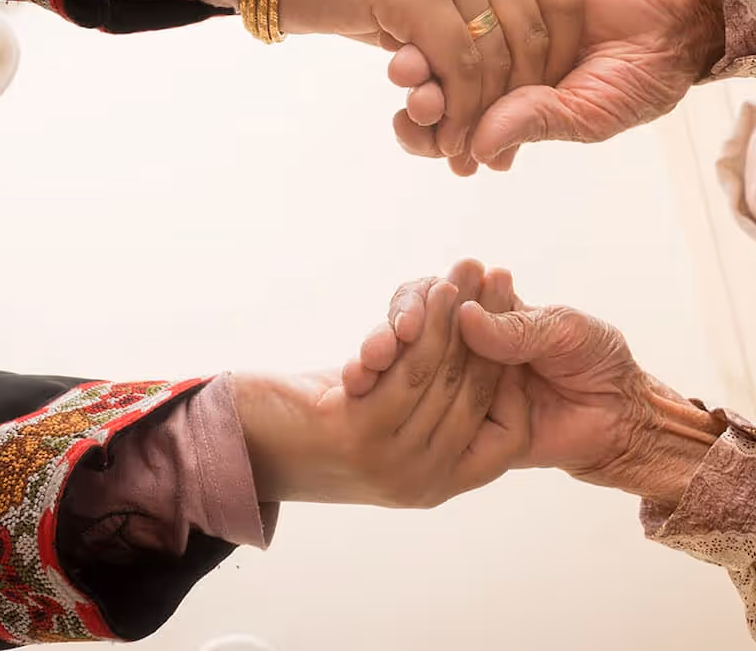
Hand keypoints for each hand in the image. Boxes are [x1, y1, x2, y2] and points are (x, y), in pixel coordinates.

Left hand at [233, 260, 526, 508]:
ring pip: (445, 375)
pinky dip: (427, 323)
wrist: (238, 440)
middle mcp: (422, 481)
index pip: (509, 435)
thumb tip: (487, 357)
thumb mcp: (388, 417)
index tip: (515, 318)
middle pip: (477, 393)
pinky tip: (433, 289)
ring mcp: (390, 463)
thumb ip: (435, 403)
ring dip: (460, 314)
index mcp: (439, 484)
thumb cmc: (314, 420)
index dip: (517, 374)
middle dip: (490, 326)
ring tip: (468, 270)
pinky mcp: (356, 432)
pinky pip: (410, 367)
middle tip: (498, 277)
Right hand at [277, 0, 581, 163]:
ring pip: (496, 57)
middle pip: (536, 36)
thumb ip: (476, 16)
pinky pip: (459, 65)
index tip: (534, 109)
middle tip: (499, 149)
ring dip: (484, 118)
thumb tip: (523, 83)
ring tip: (464, 153)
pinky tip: (444, 138)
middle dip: (522, 103)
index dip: (559, 63)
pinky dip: (457, 113)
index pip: (563, 1)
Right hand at [384, 268, 725, 511]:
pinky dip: (405, 408)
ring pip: (413, 371)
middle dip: (395, 332)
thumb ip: (516, 328)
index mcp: (486, 313)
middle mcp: (467, 347)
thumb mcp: (563, 332)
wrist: (621, 417)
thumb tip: (464, 316)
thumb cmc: (597, 360)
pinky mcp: (466, 429)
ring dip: (391, 367)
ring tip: (373, 367)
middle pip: (414, 330)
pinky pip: (431, 418)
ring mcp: (462, 387)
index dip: (420, 300)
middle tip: (389, 342)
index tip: (420, 310)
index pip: (437, 295)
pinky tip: (384, 402)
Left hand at [390, 0, 724, 172]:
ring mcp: (502, 34)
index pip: (454, 133)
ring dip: (423, 59)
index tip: (410, 130)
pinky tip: (430, 18)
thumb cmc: (641, 77)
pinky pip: (469, 4)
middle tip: (408, 100)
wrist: (675, 11)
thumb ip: (538, 124)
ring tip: (407, 66)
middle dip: (416, 98)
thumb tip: (482, 149)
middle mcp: (500, 79)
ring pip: (446, 50)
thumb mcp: (592, 113)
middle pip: (438, 93)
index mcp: (512, 117)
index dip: (426, 135)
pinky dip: (447, 14)